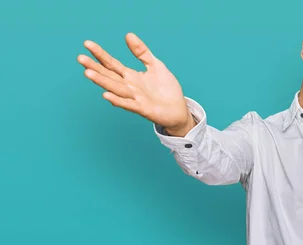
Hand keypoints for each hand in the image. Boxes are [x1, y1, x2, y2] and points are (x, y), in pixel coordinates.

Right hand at [77, 32, 193, 133]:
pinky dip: (118, 100)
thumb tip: (128, 34)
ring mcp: (135, 98)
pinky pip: (129, 104)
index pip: (112, 64)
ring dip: (102, 82)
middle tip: (80, 58)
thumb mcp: (155, 65)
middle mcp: (129, 87)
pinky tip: (106, 95)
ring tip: (88, 73)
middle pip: (109, 76)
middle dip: (95, 67)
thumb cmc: (167, 89)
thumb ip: (142, 52)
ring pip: (116, 89)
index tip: (87, 44)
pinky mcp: (143, 109)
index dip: (100, 54)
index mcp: (131, 76)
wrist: (179, 109)